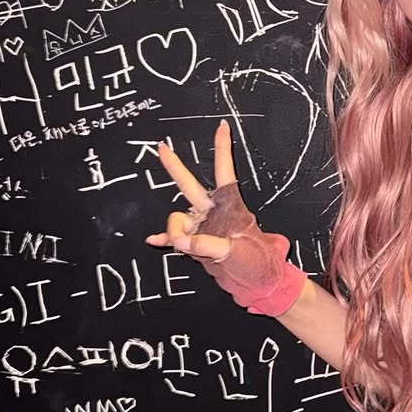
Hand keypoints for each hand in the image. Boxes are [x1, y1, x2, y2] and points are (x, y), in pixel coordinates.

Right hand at [145, 120, 305, 315]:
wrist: (258, 285)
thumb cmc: (257, 264)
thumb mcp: (236, 253)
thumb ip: (207, 244)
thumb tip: (180, 240)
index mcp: (231, 206)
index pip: (224, 171)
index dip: (222, 149)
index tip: (223, 126)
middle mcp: (214, 212)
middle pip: (190, 185)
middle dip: (175, 167)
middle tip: (161, 146)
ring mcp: (203, 227)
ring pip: (177, 219)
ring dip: (174, 231)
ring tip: (185, 247)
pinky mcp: (196, 243)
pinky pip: (174, 238)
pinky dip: (164, 238)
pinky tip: (153, 241)